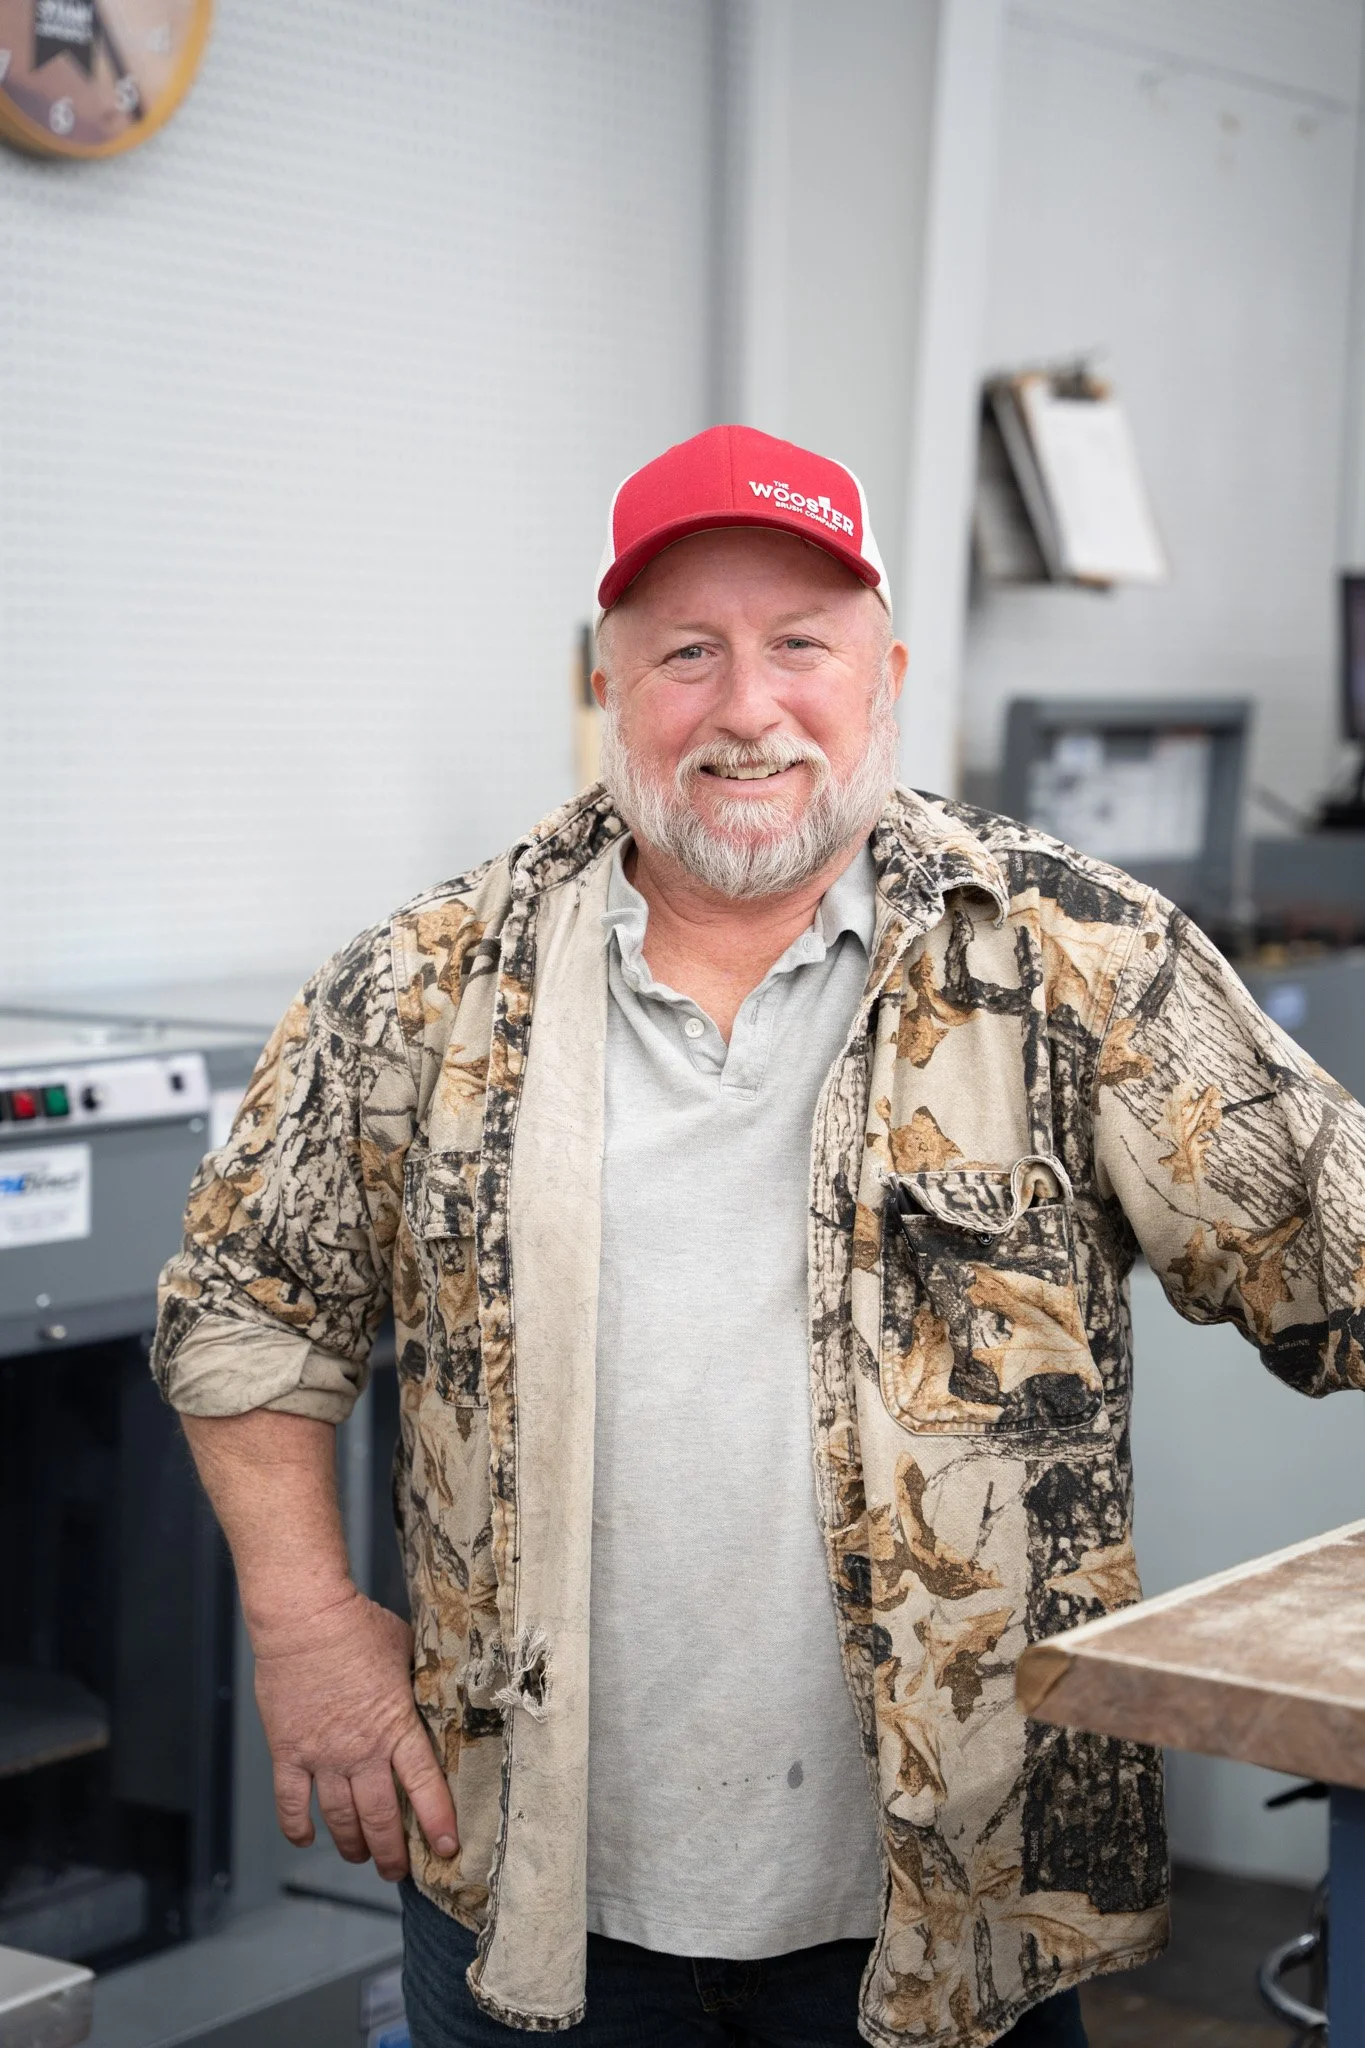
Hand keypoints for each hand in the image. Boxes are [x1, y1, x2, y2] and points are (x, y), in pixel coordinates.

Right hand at [252, 1586, 458, 1880]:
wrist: (304, 1618)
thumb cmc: (357, 1626)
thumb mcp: (405, 1653)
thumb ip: (415, 1685)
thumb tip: (429, 1692)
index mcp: (396, 1726)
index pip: (424, 1786)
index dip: (437, 1822)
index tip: (447, 1849)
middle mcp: (361, 1751)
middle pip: (381, 1817)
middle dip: (391, 1852)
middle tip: (397, 1870)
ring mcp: (322, 1756)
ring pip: (340, 1819)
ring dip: (352, 1845)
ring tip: (359, 1856)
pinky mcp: (288, 1752)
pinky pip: (291, 1804)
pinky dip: (298, 1827)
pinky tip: (307, 1838)